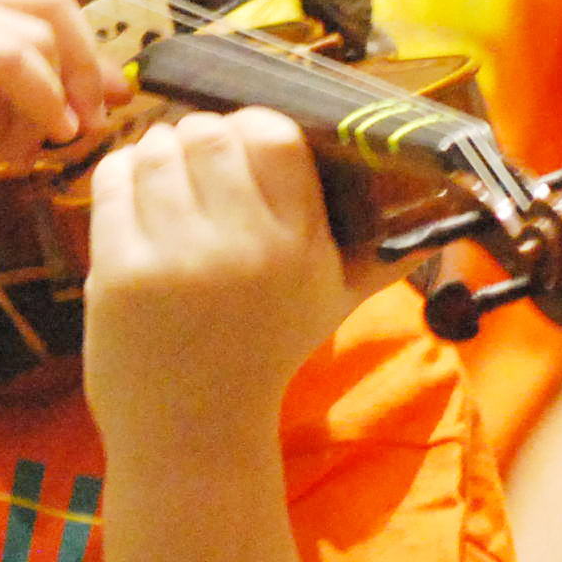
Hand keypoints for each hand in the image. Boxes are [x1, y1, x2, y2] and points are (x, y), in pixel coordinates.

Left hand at [81, 106, 359, 460]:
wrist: (194, 434)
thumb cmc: (267, 354)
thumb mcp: (334, 303)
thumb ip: (385, 253)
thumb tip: (449, 212)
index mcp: (300, 246)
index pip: (274, 134)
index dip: (252, 127)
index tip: (244, 151)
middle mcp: (244, 248)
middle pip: (209, 132)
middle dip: (199, 138)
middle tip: (197, 165)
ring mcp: (178, 259)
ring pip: (157, 149)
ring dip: (157, 153)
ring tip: (165, 181)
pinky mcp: (122, 272)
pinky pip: (113, 180)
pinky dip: (121, 176)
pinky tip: (134, 199)